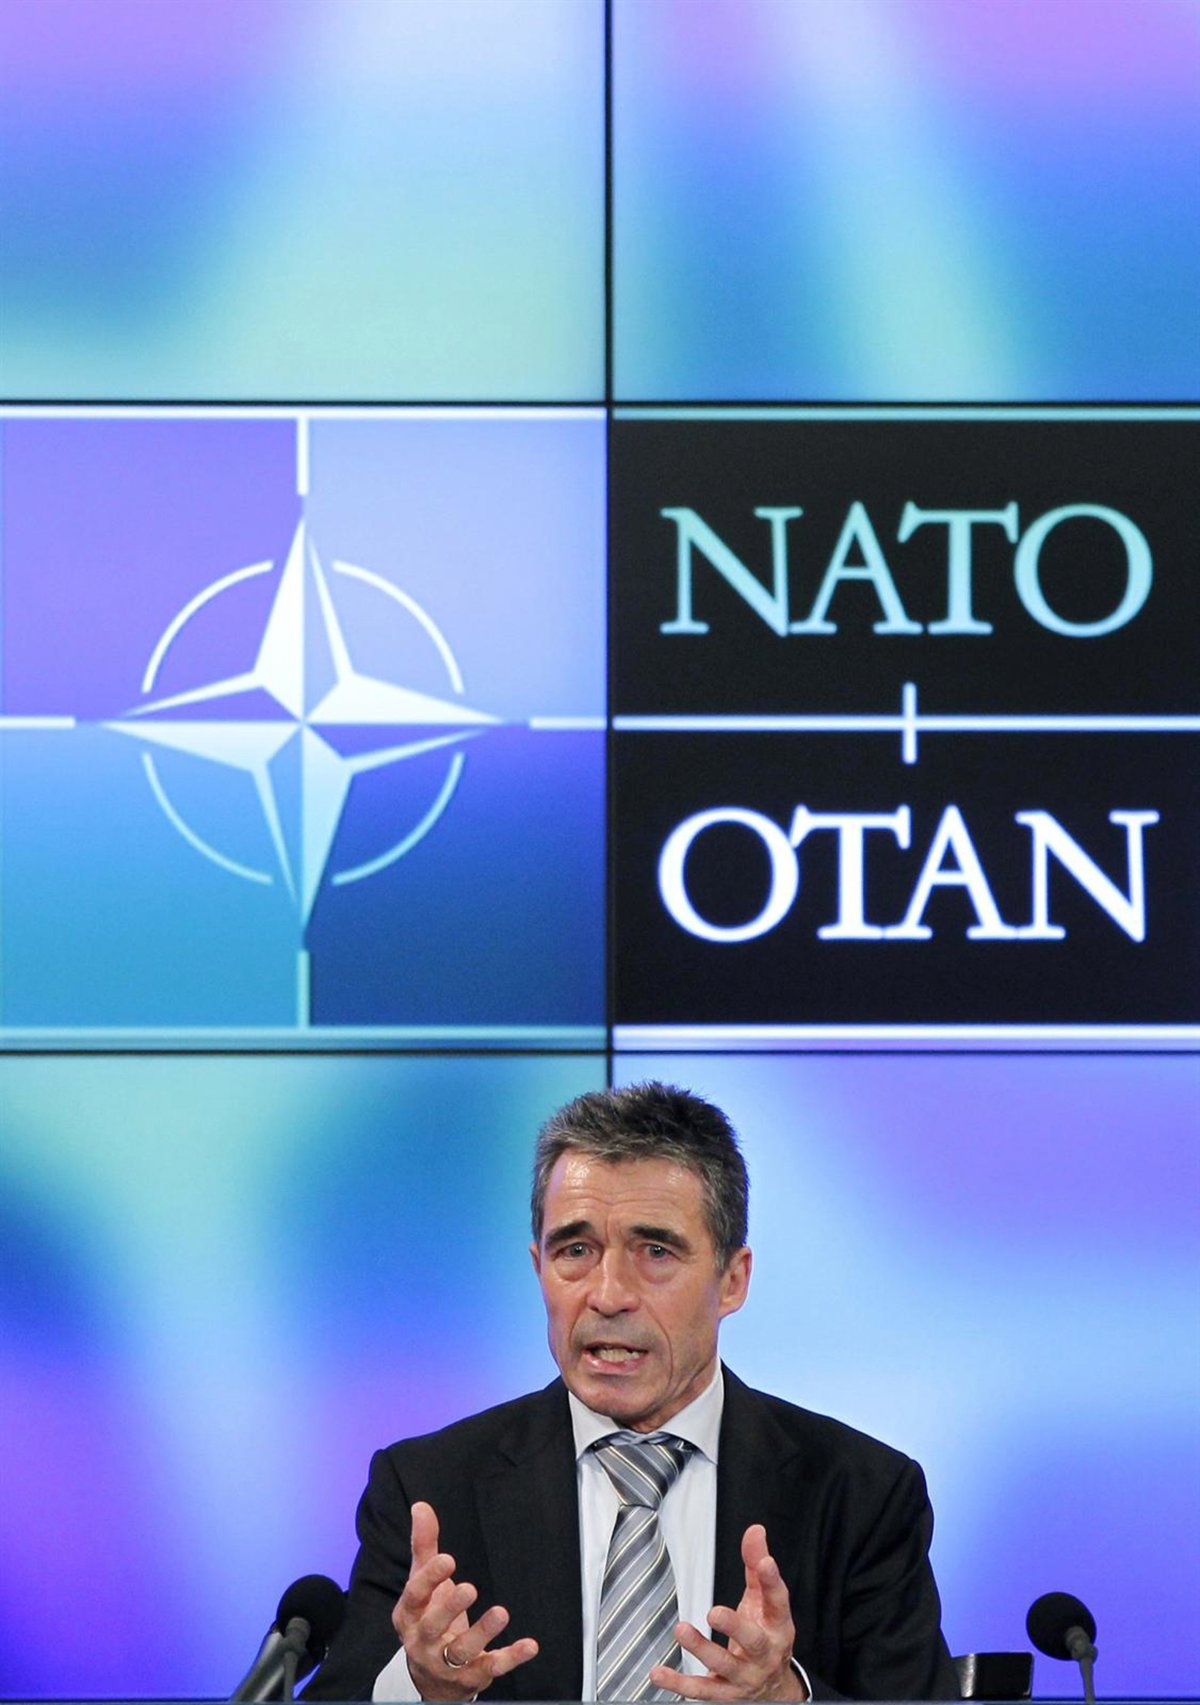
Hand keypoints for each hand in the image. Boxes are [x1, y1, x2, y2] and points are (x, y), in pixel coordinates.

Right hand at [392, 1501, 538, 1700]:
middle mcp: (422, 1641)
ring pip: (462, 1650)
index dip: (430, 1578)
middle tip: (469, 1588)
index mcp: (409, 1615)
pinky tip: (530, 1645)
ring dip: (482, 1632)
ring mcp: (446, 1663)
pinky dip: (511, 1657)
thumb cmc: (427, 1616)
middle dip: (450, 1609)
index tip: (448, 1559)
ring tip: (501, 1612)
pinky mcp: (471, 1676)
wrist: (431, 1677)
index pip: (414, 1596)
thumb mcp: (421, 1583)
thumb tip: (420, 1506)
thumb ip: (424, 1545)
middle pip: (433, 1626)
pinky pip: (491, 1667)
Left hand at [650, 1524, 805, 1701]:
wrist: (774, 1689)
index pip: (778, 1602)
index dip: (772, 1581)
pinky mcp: (724, 1694)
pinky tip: (659, 1673)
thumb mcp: (764, 1602)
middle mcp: (764, 1654)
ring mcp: (744, 1677)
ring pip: (723, 1666)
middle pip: (753, 1641)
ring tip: (682, 1630)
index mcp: (777, 1627)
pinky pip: (700, 1691)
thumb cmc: (766, 1635)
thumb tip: (755, 1531)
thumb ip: (756, 1566)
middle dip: (734, 1627)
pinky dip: (678, 1684)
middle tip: (714, 1611)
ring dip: (701, 1649)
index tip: (764, 1562)